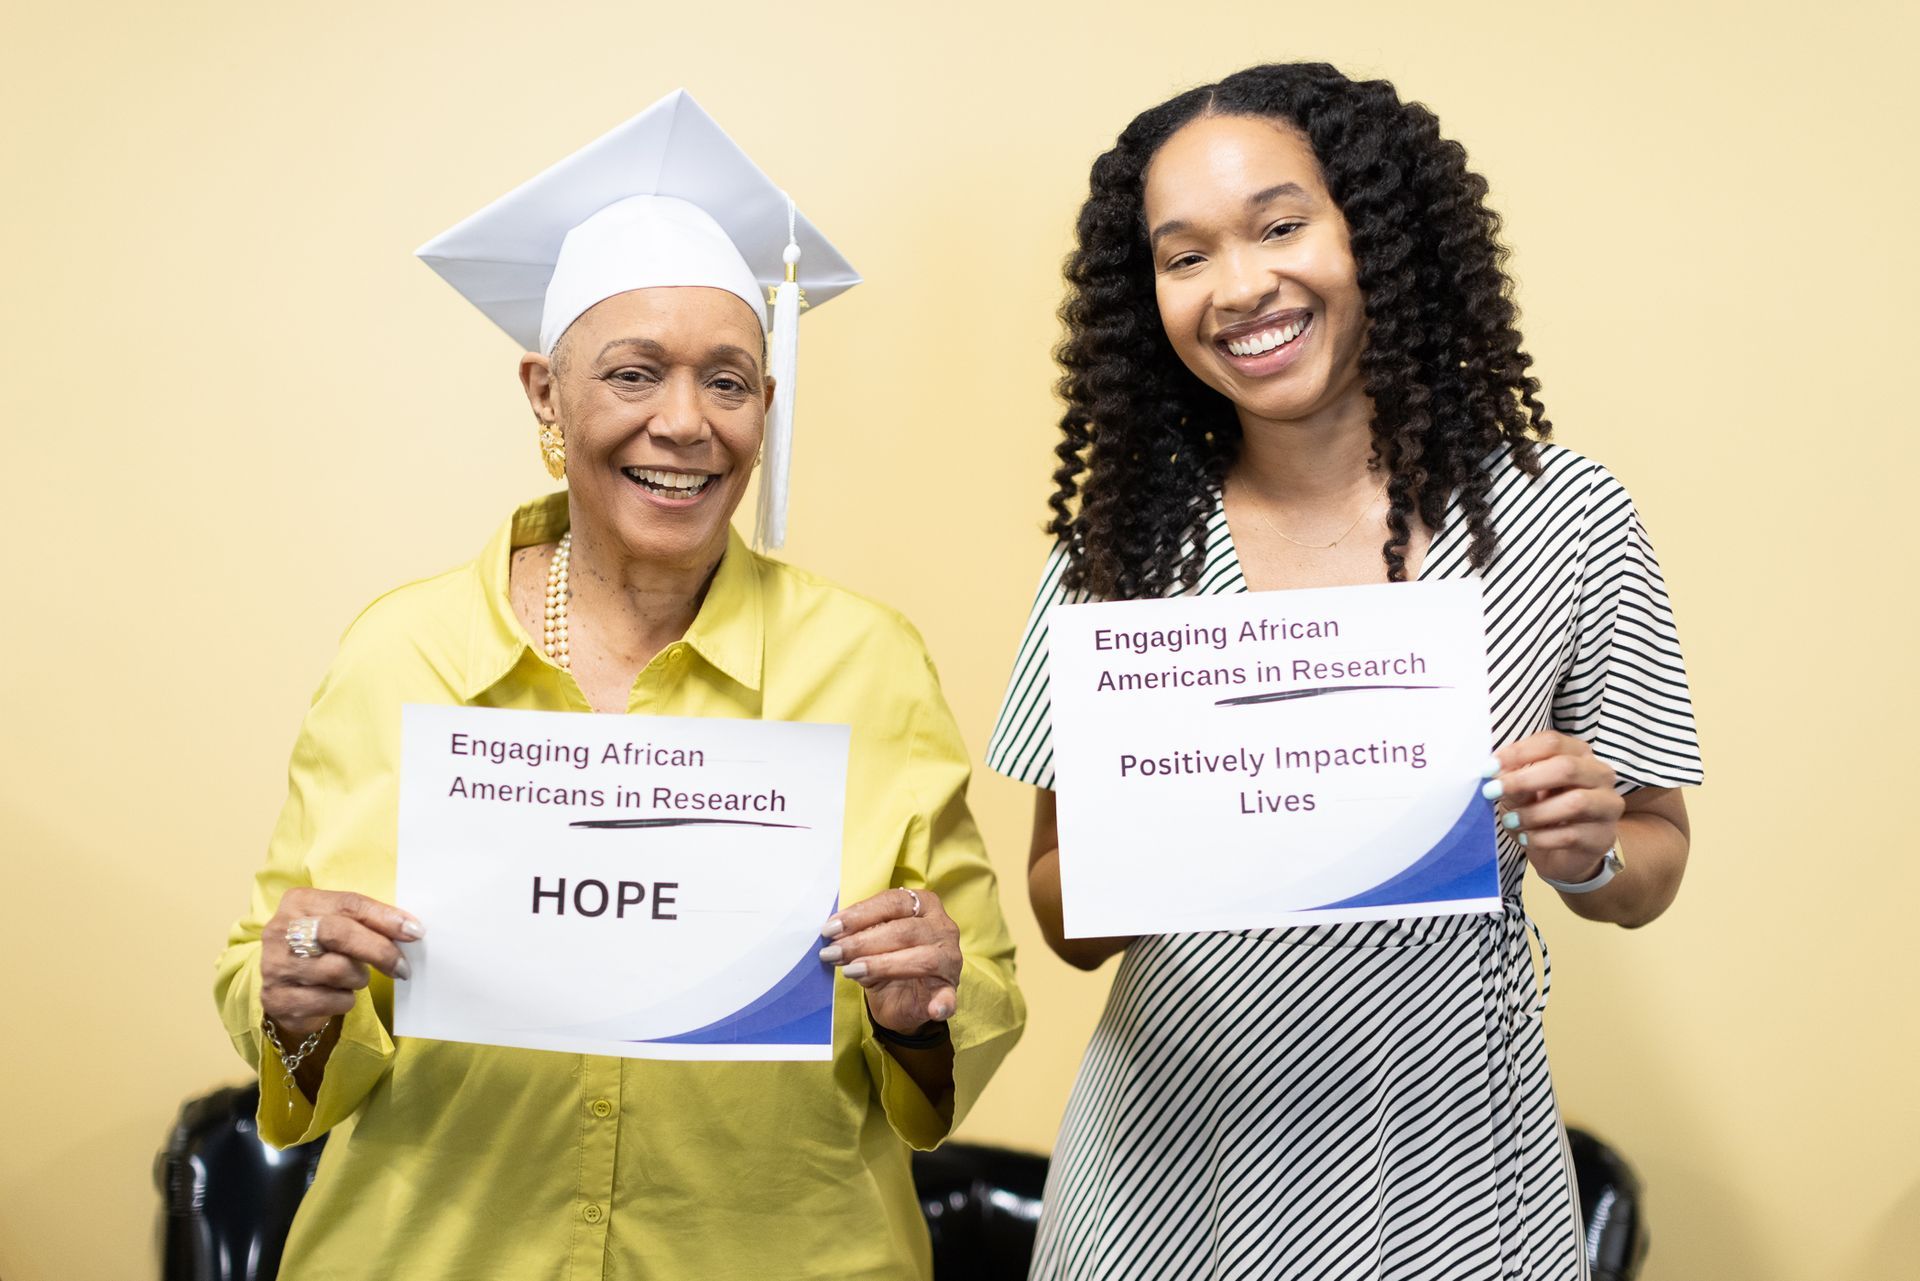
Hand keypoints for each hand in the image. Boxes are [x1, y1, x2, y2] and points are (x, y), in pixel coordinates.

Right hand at [260, 889, 422, 1037]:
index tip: (414, 932)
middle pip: (339, 933)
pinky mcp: (276, 999)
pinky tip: (338, 996)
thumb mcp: (342, 925)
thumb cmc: (324, 949)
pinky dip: (344, 1001)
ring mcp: (275, 965)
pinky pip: (328, 1000)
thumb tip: (411, 930)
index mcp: (299, 902)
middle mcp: (280, 930)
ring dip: (358, 978)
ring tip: (355, 977)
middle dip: (379, 950)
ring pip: (337, 970)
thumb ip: (370, 922)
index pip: (348, 904)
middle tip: (402, 966)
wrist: (287, 987)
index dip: (385, 918)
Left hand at [819, 888, 961, 1035]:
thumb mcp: (869, 943)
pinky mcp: (950, 990)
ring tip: (851, 972)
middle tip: (832, 953)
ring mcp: (950, 959)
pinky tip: (934, 1009)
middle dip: (863, 942)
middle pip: (904, 930)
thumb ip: (858, 936)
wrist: (900, 998)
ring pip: (921, 959)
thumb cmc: (886, 958)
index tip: (830, 929)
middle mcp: (942, 927)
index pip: (893, 902)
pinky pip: (948, 997)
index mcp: (924, 905)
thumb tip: (833, 936)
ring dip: (882, 966)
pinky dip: (943, 1003)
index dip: (860, 914)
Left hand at [1487, 731, 1625, 885]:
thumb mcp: (1522, 793)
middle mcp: (1600, 775)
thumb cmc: (1542, 813)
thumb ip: (1514, 780)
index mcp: (1578, 755)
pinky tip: (1526, 838)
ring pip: (1575, 803)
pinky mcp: (1603, 836)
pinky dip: (1541, 838)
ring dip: (1534, 813)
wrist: (1563, 856)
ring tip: (1510, 821)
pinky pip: (1571, 835)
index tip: (1489, 768)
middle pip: (1567, 767)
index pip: (1552, 742)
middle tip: (1493, 792)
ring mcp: (1607, 806)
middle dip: (1525, 780)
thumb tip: (1498, 774)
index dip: (1519, 752)